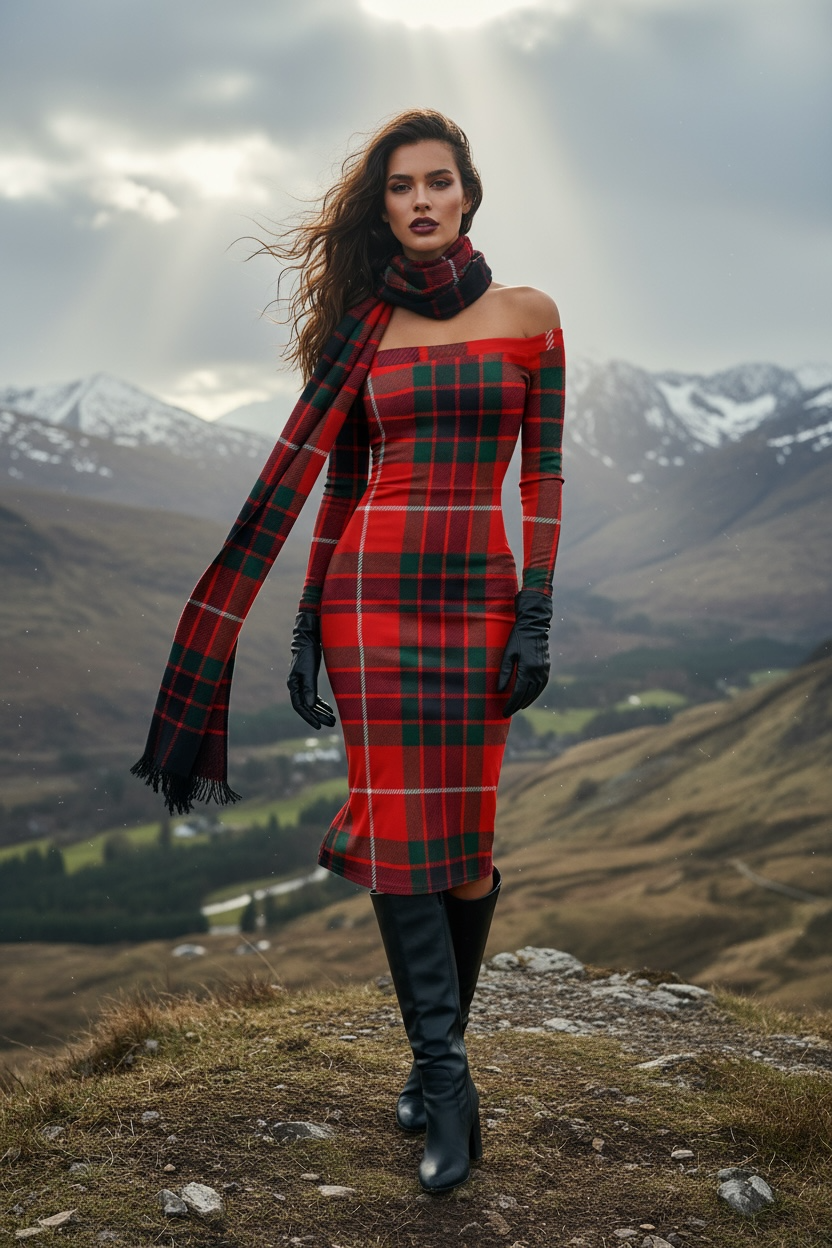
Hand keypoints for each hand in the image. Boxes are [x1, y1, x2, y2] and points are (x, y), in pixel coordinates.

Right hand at [287, 611, 335, 729]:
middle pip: (307, 707)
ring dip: (321, 711)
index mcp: (293, 685)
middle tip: (331, 724)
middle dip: (318, 716)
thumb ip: (309, 688)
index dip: (309, 717)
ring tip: (333, 720)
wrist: (308, 640)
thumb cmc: (307, 654)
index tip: (318, 726)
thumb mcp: (309, 672)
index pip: (300, 706)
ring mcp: (302, 684)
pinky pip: (314, 697)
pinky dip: (321, 704)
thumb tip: (310, 707)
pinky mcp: (308, 680)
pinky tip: (329, 710)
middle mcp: (296, 687)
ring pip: (311, 703)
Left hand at [497, 589, 552, 716]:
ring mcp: (544, 671)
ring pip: (535, 692)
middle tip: (508, 713)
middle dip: (517, 705)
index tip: (504, 712)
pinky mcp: (546, 668)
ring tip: (517, 707)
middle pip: (527, 695)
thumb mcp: (507, 655)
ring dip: (526, 701)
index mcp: (527, 669)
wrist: (534, 626)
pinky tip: (528, 697)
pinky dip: (534, 694)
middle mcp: (537, 672)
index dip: (511, 704)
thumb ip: (504, 673)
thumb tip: (499, 691)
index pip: (518, 693)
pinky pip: (541, 686)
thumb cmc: (517, 639)